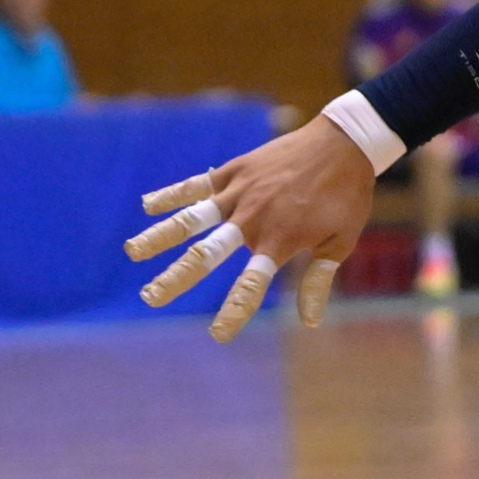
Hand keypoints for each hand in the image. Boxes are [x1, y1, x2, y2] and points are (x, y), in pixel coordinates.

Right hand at [126, 117, 375, 341]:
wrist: (344, 143)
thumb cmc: (346, 197)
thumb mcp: (341, 241)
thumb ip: (318, 279)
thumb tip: (309, 321)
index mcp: (279, 241)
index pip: (250, 286)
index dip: (234, 311)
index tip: (217, 335)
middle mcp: (252, 219)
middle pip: (205, 254)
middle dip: (176, 278)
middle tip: (151, 298)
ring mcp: (240, 193)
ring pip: (191, 218)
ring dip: (159, 235)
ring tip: (132, 252)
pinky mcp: (235, 170)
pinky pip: (197, 185)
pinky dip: (172, 194)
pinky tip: (147, 205)